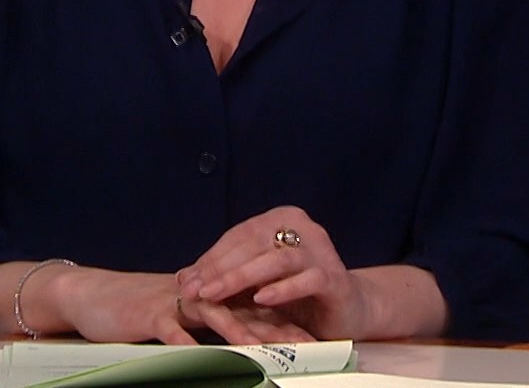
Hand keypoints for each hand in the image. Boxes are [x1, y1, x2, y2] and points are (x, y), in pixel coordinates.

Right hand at [46, 266, 315, 345]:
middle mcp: (201, 295)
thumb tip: (250, 340)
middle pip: (245, 309)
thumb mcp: (182, 318)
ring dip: (239, 332)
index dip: (286, 321)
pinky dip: (186, 345)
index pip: (256, 306)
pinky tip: (201, 360)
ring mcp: (176, 303)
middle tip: (306, 345)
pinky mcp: (150, 314)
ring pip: (215, 314)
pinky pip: (171, 330)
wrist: (94, 296)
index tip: (318, 339)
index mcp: (212, 296)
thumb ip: (214, 323)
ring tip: (262, 351)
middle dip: (276, 327)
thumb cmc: (140, 311)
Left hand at [176, 206, 370, 340]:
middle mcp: (304, 228)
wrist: (346, 310)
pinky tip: (262, 298)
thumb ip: (226, 275)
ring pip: (278, 259)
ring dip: (243, 277)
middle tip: (195, 290)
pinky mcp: (335, 278)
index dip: (210, 258)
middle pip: (254, 244)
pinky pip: (308, 279)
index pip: (239, 235)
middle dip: (220, 269)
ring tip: (217, 293)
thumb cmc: (297, 293)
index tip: (186, 281)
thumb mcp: (256, 282)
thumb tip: (183, 277)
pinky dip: (283, 288)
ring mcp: (322, 251)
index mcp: (283, 219)